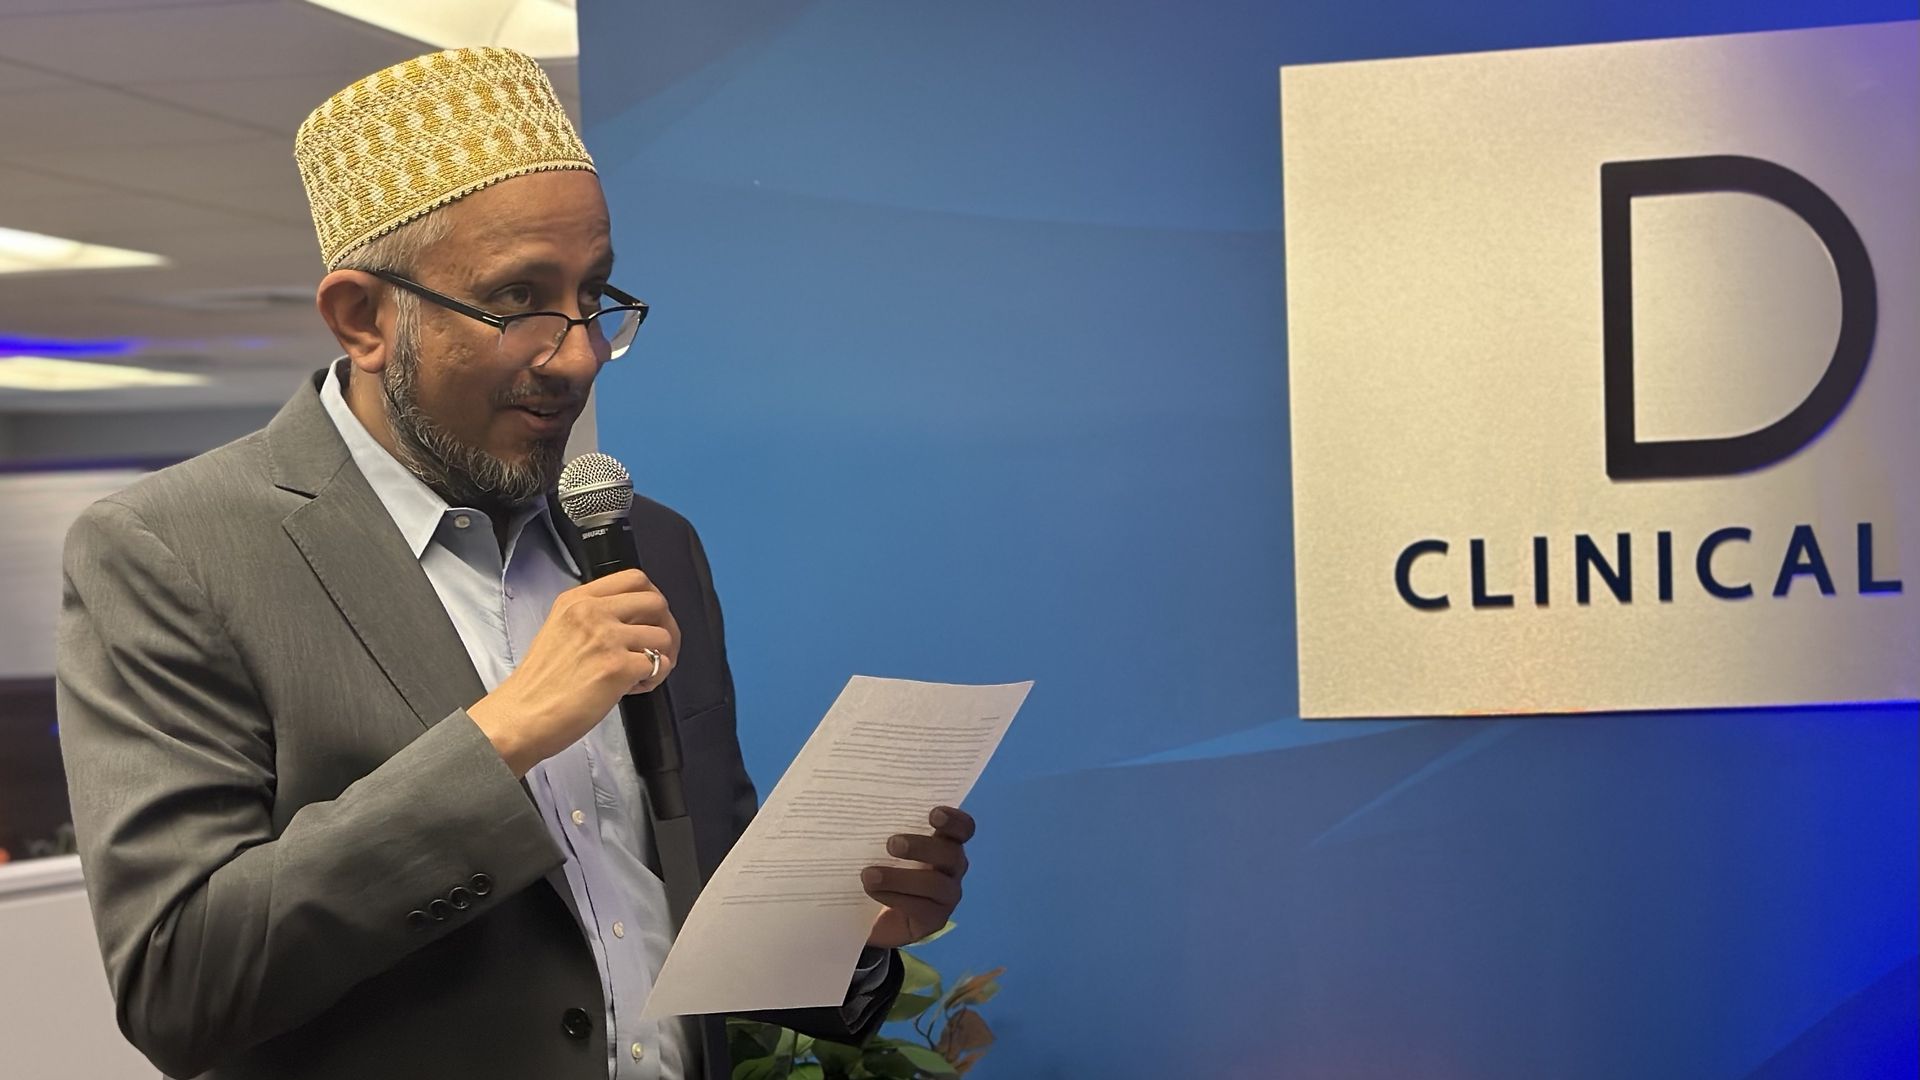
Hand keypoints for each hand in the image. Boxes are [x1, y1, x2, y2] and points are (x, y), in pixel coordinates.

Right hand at [468, 569, 678, 776]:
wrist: (521, 717)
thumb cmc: (539, 684)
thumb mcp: (559, 630)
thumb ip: (592, 619)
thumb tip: (633, 621)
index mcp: (577, 601)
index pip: (634, 578)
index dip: (651, 599)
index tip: (650, 618)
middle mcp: (592, 613)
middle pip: (656, 601)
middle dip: (666, 626)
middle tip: (657, 649)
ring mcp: (606, 638)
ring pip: (663, 635)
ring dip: (660, 657)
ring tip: (638, 675)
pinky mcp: (617, 667)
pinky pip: (660, 664)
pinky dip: (654, 679)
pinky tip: (632, 689)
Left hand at [863, 806, 973, 947]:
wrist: (874, 913)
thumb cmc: (883, 867)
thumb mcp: (883, 846)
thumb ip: (884, 830)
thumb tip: (860, 813)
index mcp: (945, 841)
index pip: (962, 828)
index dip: (954, 820)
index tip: (933, 814)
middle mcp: (952, 867)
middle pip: (951, 854)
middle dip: (922, 847)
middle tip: (892, 844)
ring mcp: (947, 895)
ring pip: (936, 884)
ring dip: (901, 878)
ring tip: (869, 875)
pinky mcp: (935, 919)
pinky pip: (921, 908)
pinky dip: (895, 898)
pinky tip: (872, 893)